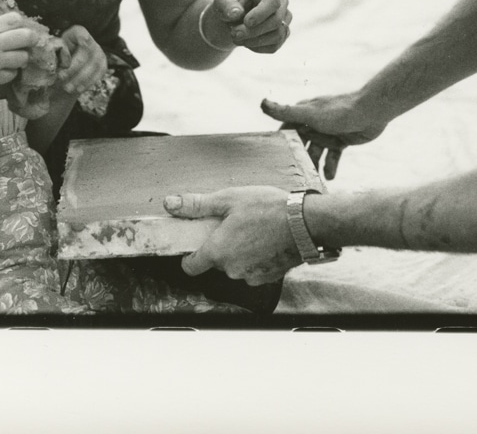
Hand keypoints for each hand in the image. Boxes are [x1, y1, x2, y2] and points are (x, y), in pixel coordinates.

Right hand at [0, 12, 44, 102]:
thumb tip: (23, 30)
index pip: (15, 19)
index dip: (22, 25)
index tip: (20, 32)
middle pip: (26, 36)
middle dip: (31, 41)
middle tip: (28, 46)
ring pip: (23, 57)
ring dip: (21, 60)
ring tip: (11, 61)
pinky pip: (13, 74)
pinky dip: (9, 74)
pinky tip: (0, 72)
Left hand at [57, 25, 107, 95]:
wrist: (69, 68)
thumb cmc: (59, 57)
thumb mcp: (54, 52)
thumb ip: (56, 54)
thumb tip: (60, 62)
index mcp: (77, 34)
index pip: (81, 33)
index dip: (82, 37)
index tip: (82, 41)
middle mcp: (91, 42)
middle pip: (85, 54)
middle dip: (73, 68)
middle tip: (60, 77)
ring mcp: (99, 54)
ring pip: (93, 66)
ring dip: (80, 78)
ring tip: (67, 88)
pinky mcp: (102, 66)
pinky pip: (98, 75)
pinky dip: (88, 83)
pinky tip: (78, 89)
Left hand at [163, 186, 300, 284]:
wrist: (305, 223)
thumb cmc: (269, 209)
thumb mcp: (228, 199)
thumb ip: (197, 205)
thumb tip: (171, 204)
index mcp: (218, 252)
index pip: (191, 266)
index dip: (190, 255)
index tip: (196, 243)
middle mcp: (232, 270)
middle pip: (217, 262)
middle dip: (222, 245)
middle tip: (234, 225)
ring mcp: (251, 276)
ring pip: (236, 265)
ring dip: (240, 252)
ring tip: (254, 230)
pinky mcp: (269, 277)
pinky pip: (254, 270)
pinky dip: (257, 258)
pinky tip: (266, 240)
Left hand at [206, 0, 291, 53]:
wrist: (230, 18)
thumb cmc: (227, 4)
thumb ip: (226, 4)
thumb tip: (236, 13)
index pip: (273, 0)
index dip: (261, 13)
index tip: (246, 22)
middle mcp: (281, 2)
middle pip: (276, 20)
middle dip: (254, 31)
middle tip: (234, 34)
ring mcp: (284, 19)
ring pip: (278, 35)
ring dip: (255, 41)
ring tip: (236, 38)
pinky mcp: (282, 34)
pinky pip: (274, 46)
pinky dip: (257, 48)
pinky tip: (245, 42)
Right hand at [261, 92, 387, 179]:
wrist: (372, 111)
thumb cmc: (339, 110)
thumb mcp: (309, 114)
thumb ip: (285, 111)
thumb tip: (261, 103)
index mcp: (303, 114)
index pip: (286, 129)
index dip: (280, 143)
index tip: (272, 159)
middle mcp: (314, 122)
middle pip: (301, 144)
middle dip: (297, 159)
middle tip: (292, 177)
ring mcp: (328, 132)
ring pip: (316, 152)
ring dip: (314, 166)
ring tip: (311, 181)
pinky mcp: (341, 140)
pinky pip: (332, 156)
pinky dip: (330, 166)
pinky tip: (329, 177)